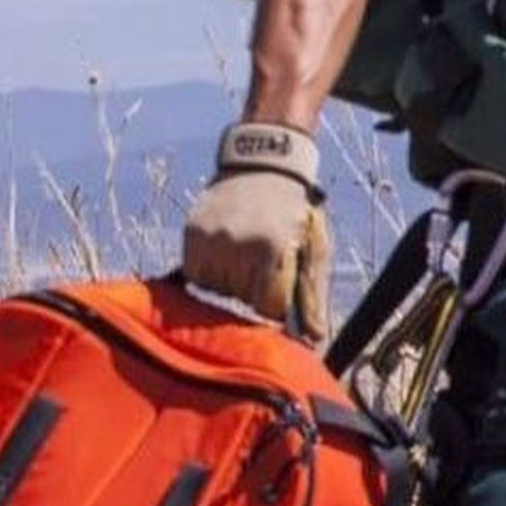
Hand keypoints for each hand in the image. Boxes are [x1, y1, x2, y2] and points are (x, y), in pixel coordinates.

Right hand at [181, 122, 331, 341]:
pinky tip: (225, 253)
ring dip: (230, 282)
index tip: (279, 286)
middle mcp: (239, 242)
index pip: (269, 308)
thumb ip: (312, 295)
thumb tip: (313, 339)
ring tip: (244, 255)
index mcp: (274, 248)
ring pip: (217, 291)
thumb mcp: (313, 248)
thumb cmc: (295, 213)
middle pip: (242, 300)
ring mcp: (212, 236)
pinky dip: (209, 271)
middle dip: (253, 290)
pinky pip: (196, 275)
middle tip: (262, 262)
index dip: (275, 302)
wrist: (264, 165)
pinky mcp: (192, 231)